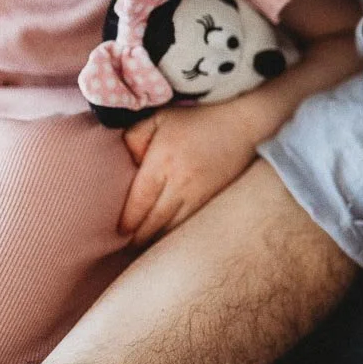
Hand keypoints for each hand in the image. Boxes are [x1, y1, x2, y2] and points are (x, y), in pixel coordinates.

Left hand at [119, 102, 261, 245]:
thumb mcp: (159, 118)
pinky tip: (167, 237)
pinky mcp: (212, 199)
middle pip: (154, 222)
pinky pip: (189, 224)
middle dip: (138, 237)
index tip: (118, 232)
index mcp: (162, 162)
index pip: (139, 203)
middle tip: (126, 245)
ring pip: (173, 229)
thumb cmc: (198, 119)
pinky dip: (176, 234)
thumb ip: (134, 137)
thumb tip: (126, 163)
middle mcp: (180, 183)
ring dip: (156, 239)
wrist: (243, 124)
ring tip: (144, 245)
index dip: (127, 223)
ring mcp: (199, 194)